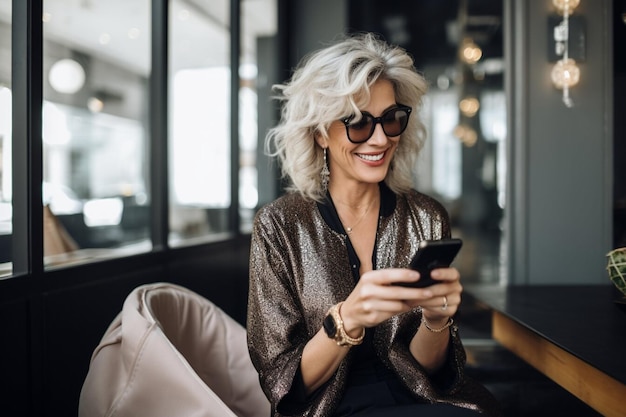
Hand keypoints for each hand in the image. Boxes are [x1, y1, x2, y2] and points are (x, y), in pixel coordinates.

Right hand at [337, 267, 461, 335]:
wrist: (349, 313)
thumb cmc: (365, 294)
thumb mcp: (372, 282)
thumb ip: (388, 280)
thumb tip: (412, 279)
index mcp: (368, 278)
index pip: (388, 275)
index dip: (404, 275)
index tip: (418, 275)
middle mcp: (367, 291)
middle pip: (396, 292)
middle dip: (414, 292)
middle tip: (429, 292)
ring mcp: (369, 305)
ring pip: (397, 305)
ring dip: (410, 303)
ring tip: (420, 299)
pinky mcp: (373, 317)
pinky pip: (393, 313)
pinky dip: (402, 310)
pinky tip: (408, 306)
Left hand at [411, 267, 461, 323]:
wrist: (434, 306)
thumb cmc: (430, 288)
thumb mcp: (430, 279)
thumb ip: (426, 276)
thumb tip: (412, 273)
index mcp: (453, 276)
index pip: (452, 273)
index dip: (443, 273)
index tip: (432, 273)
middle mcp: (456, 287)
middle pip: (444, 288)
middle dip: (428, 290)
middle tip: (416, 291)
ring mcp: (455, 300)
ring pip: (440, 300)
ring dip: (425, 300)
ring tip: (413, 299)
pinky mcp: (451, 310)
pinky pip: (439, 309)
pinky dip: (427, 307)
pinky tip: (419, 304)